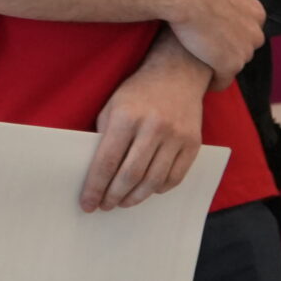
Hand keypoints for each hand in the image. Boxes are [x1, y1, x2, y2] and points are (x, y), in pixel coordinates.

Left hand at [81, 38, 209, 211]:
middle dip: (114, 196)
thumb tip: (96, 174)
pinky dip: (158, 189)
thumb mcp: (112, 106)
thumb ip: (104, 138)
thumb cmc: (138, 92)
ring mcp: (176, 136)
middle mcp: (153, 126)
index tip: (88, 204)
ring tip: (124, 202)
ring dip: (135, 198)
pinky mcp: (193, 143)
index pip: (107, 162)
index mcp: (127, 116)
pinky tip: (147, 189)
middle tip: (105, 206)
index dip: (95, 187)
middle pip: (130, 176)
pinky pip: (175, 177)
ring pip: (153, 181)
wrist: (177, 74)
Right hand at [163, 0, 263, 77]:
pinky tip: (198, 76)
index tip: (210, 32)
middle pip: (242, 49)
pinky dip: (213, 81)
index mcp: (256, 11)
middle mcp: (256, 32)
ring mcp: (244, 50)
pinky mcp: (229, 65)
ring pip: (232, 65)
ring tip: (198, 62)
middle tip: (201, 48)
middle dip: (226, 51)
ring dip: (218, 66)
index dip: (228, 31)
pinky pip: (222, 81)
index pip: (247, 29)